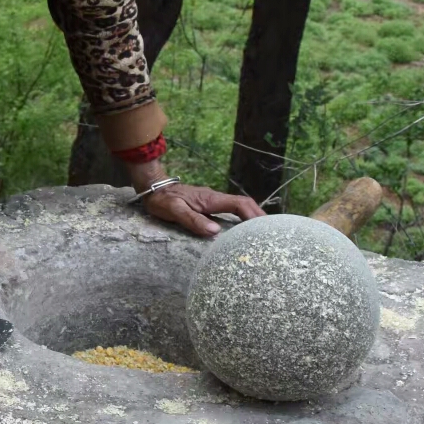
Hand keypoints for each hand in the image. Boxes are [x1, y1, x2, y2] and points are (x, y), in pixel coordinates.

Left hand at [143, 183, 265, 236]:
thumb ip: (193, 220)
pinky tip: (242, 232)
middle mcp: (215, 199)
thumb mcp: (175, 211)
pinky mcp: (208, 206)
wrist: (153, 189)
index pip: (240, 204)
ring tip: (261, 234)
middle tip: (271, 233)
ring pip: (239, 208)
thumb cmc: (162, 200)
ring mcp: (213, 202)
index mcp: (211, 199)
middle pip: (244, 204)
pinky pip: (230, 212)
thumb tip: (215, 231)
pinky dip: (240, 219)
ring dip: (251, 218)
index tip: (263, 229)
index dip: (253, 215)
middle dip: (258, 217)